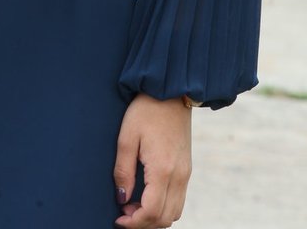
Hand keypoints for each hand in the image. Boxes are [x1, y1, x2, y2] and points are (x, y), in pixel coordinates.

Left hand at [113, 94, 191, 227]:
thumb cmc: (146, 110)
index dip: (134, 222)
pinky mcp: (187, 168)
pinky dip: (164, 206)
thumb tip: (121, 198)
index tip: (118, 219)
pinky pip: (179, 199)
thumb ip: (123, 171)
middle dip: (143, 223)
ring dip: (155, 216)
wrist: (171, 91)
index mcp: (163, 169)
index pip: (152, 212)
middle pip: (165, 218)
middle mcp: (179, 175)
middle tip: (124, 212)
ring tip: (135, 205)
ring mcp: (186, 172)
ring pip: (175, 212)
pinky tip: (148, 195)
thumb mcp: (127, 137)